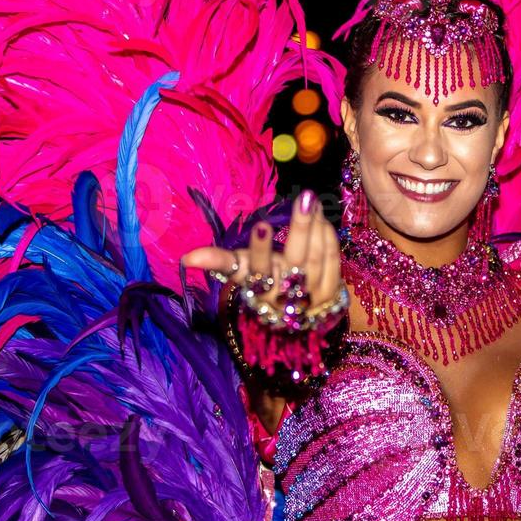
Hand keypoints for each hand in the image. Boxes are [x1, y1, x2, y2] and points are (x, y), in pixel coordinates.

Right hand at [180, 189, 340, 311]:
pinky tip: (324, 220)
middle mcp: (283, 294)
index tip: (262, 225)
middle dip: (300, 230)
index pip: (257, 269)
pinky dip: (330, 241)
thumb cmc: (261, 285)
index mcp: (256, 288)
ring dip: (318, 228)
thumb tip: (187, 258)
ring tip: (313, 200)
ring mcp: (309, 296)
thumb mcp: (239, 273)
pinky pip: (333, 264)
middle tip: (304, 199)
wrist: (292, 321)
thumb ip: (218, 261)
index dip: (259, 249)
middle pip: (295, 261)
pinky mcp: (330, 295)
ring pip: (316, 259)